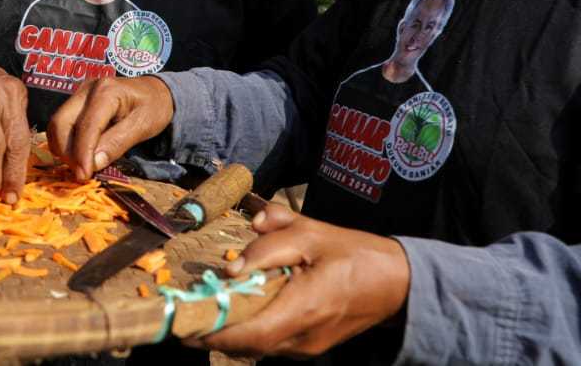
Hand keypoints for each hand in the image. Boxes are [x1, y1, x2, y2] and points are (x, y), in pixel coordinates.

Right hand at [47, 74, 172, 181]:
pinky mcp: (76, 102)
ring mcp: (79, 94)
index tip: (83, 176)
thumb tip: (94, 163)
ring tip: (82, 165)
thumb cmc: (153, 108)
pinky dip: (65, 143)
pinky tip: (79, 155)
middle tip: (82, 173)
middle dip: (67, 152)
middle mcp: (87, 89)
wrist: (155, 92)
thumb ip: (117, 144)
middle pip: (61, 122)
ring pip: (57, 124)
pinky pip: (61, 124)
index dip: (82, 154)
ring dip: (63, 149)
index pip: (85, 126)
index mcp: (106, 91)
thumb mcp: (142, 127)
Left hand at [190, 204, 409, 357]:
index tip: (184, 323)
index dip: (213, 334)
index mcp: (303, 308)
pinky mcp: (310, 346)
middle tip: (185, 312)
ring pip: (258, 346)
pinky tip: (239, 307)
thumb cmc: (353, 253)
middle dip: (213, 332)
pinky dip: (250, 329)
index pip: (249, 336)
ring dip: (231, 331)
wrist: (396, 282)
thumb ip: (269, 242)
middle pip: (247, 345)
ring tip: (206, 307)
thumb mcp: (311, 233)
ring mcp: (307, 348)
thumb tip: (233, 265)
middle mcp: (303, 338)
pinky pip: (271, 342)